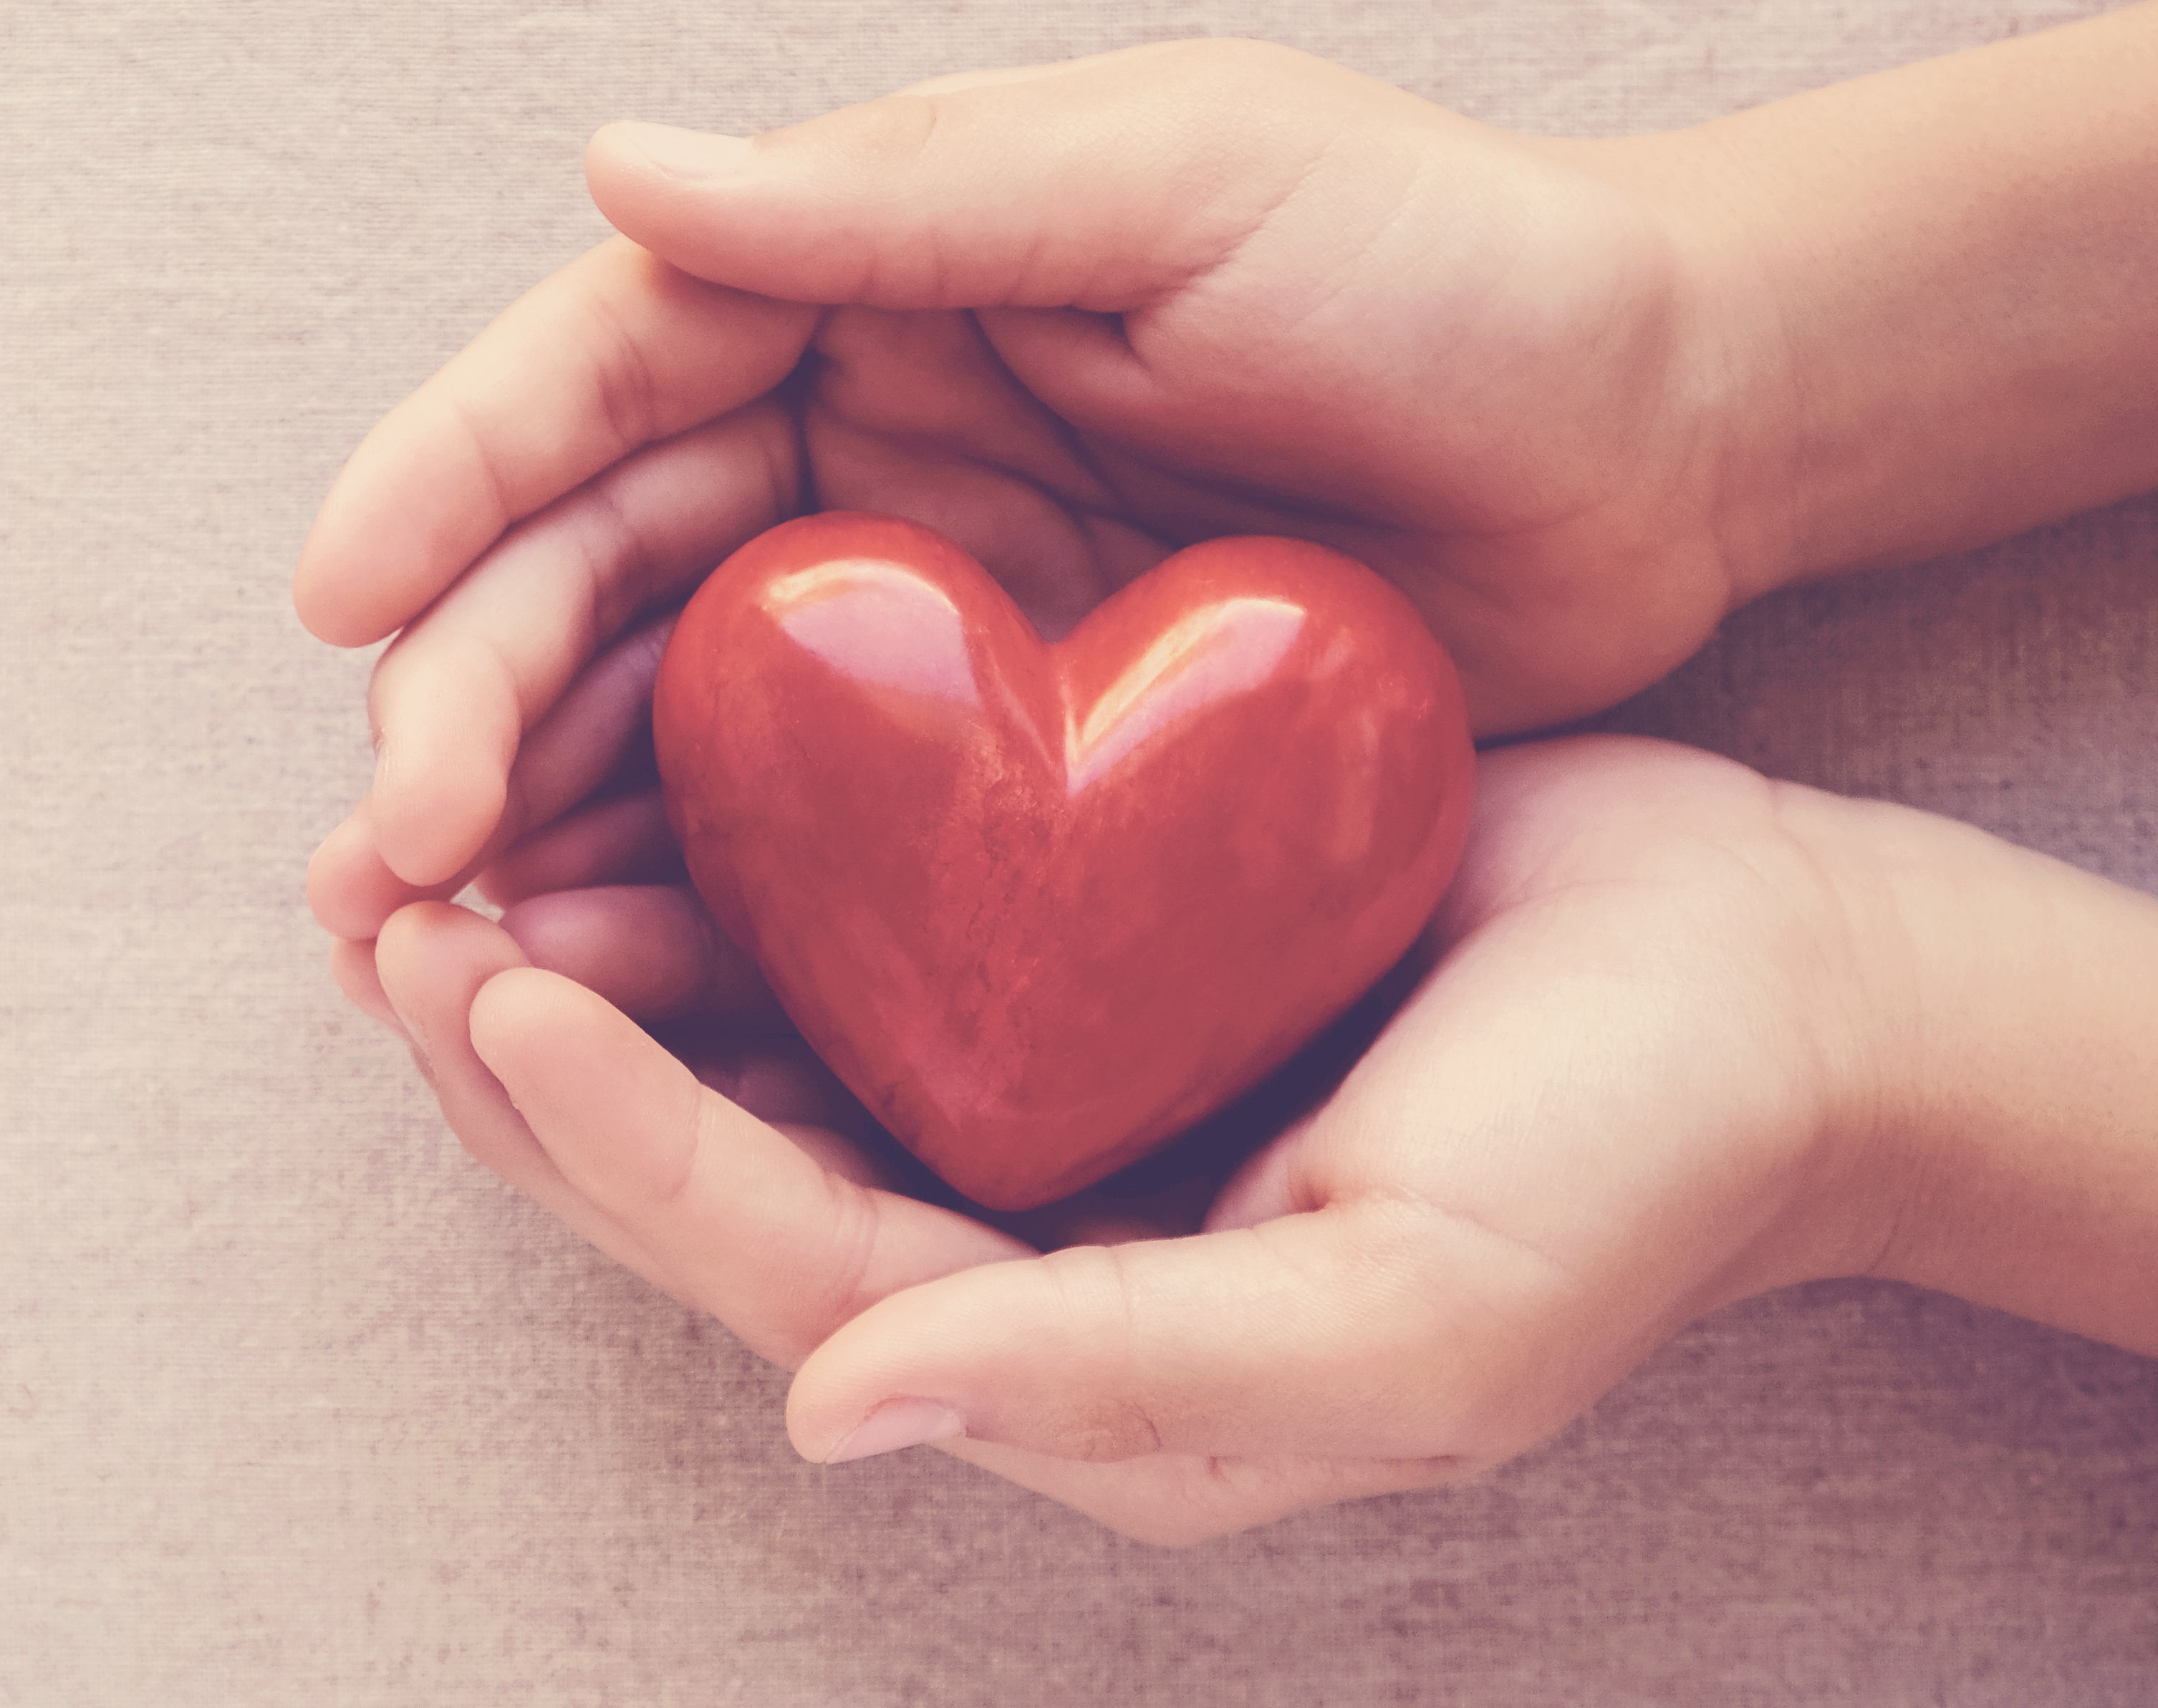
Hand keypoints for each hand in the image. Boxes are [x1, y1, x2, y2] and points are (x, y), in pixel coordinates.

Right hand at [296, 40, 1791, 932]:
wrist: (1682, 438)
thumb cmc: (1453, 262)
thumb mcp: (1183, 178)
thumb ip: (904, 199)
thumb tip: (618, 165)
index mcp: (864, 283)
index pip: (600, 376)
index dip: (451, 482)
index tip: (338, 599)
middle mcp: (851, 447)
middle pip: (591, 576)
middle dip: (459, 706)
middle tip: (385, 860)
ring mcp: (915, 622)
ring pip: (658, 731)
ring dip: (531, 836)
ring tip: (437, 961)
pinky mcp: (996, 775)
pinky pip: (799, 851)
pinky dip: (690, 921)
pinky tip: (611, 1001)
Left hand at [342, 734, 1914, 1544]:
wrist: (1779, 980)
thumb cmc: (1624, 1161)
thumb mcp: (1409, 1317)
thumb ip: (1130, 1378)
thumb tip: (846, 1407)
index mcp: (1062, 1358)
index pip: (779, 1258)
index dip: (616, 1141)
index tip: (488, 995)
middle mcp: (1009, 1240)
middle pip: (703, 1163)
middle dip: (526, 1053)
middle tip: (378, 903)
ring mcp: (1030, 1091)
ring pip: (736, 1035)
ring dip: (575, 942)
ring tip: (422, 831)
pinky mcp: (1061, 944)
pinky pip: (837, 912)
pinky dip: (706, 847)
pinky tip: (609, 749)